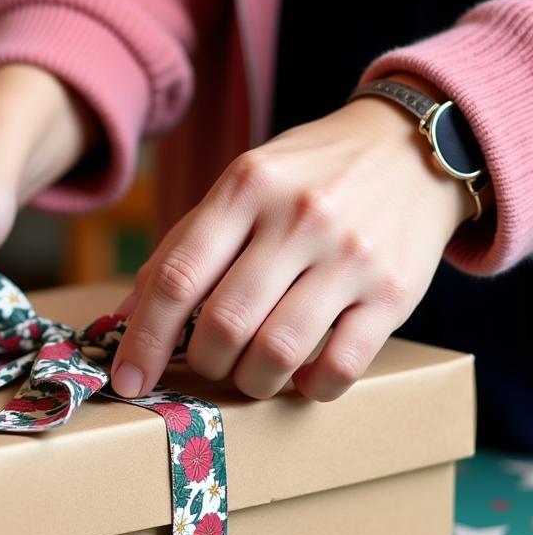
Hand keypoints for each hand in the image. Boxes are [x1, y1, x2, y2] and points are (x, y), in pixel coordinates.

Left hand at [110, 94, 472, 401]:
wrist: (408, 147)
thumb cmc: (304, 177)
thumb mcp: (239, 188)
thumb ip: (183, 247)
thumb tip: (125, 316)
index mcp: (246, 188)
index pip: (177, 278)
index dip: (144, 339)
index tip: (126, 380)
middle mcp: (299, 218)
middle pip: (224, 324)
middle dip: (203, 362)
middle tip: (208, 362)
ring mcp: (350, 256)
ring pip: (276, 353)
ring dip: (250, 381)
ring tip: (250, 373)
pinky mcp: (394, 292)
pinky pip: (340, 366)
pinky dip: (309, 387)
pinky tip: (301, 374)